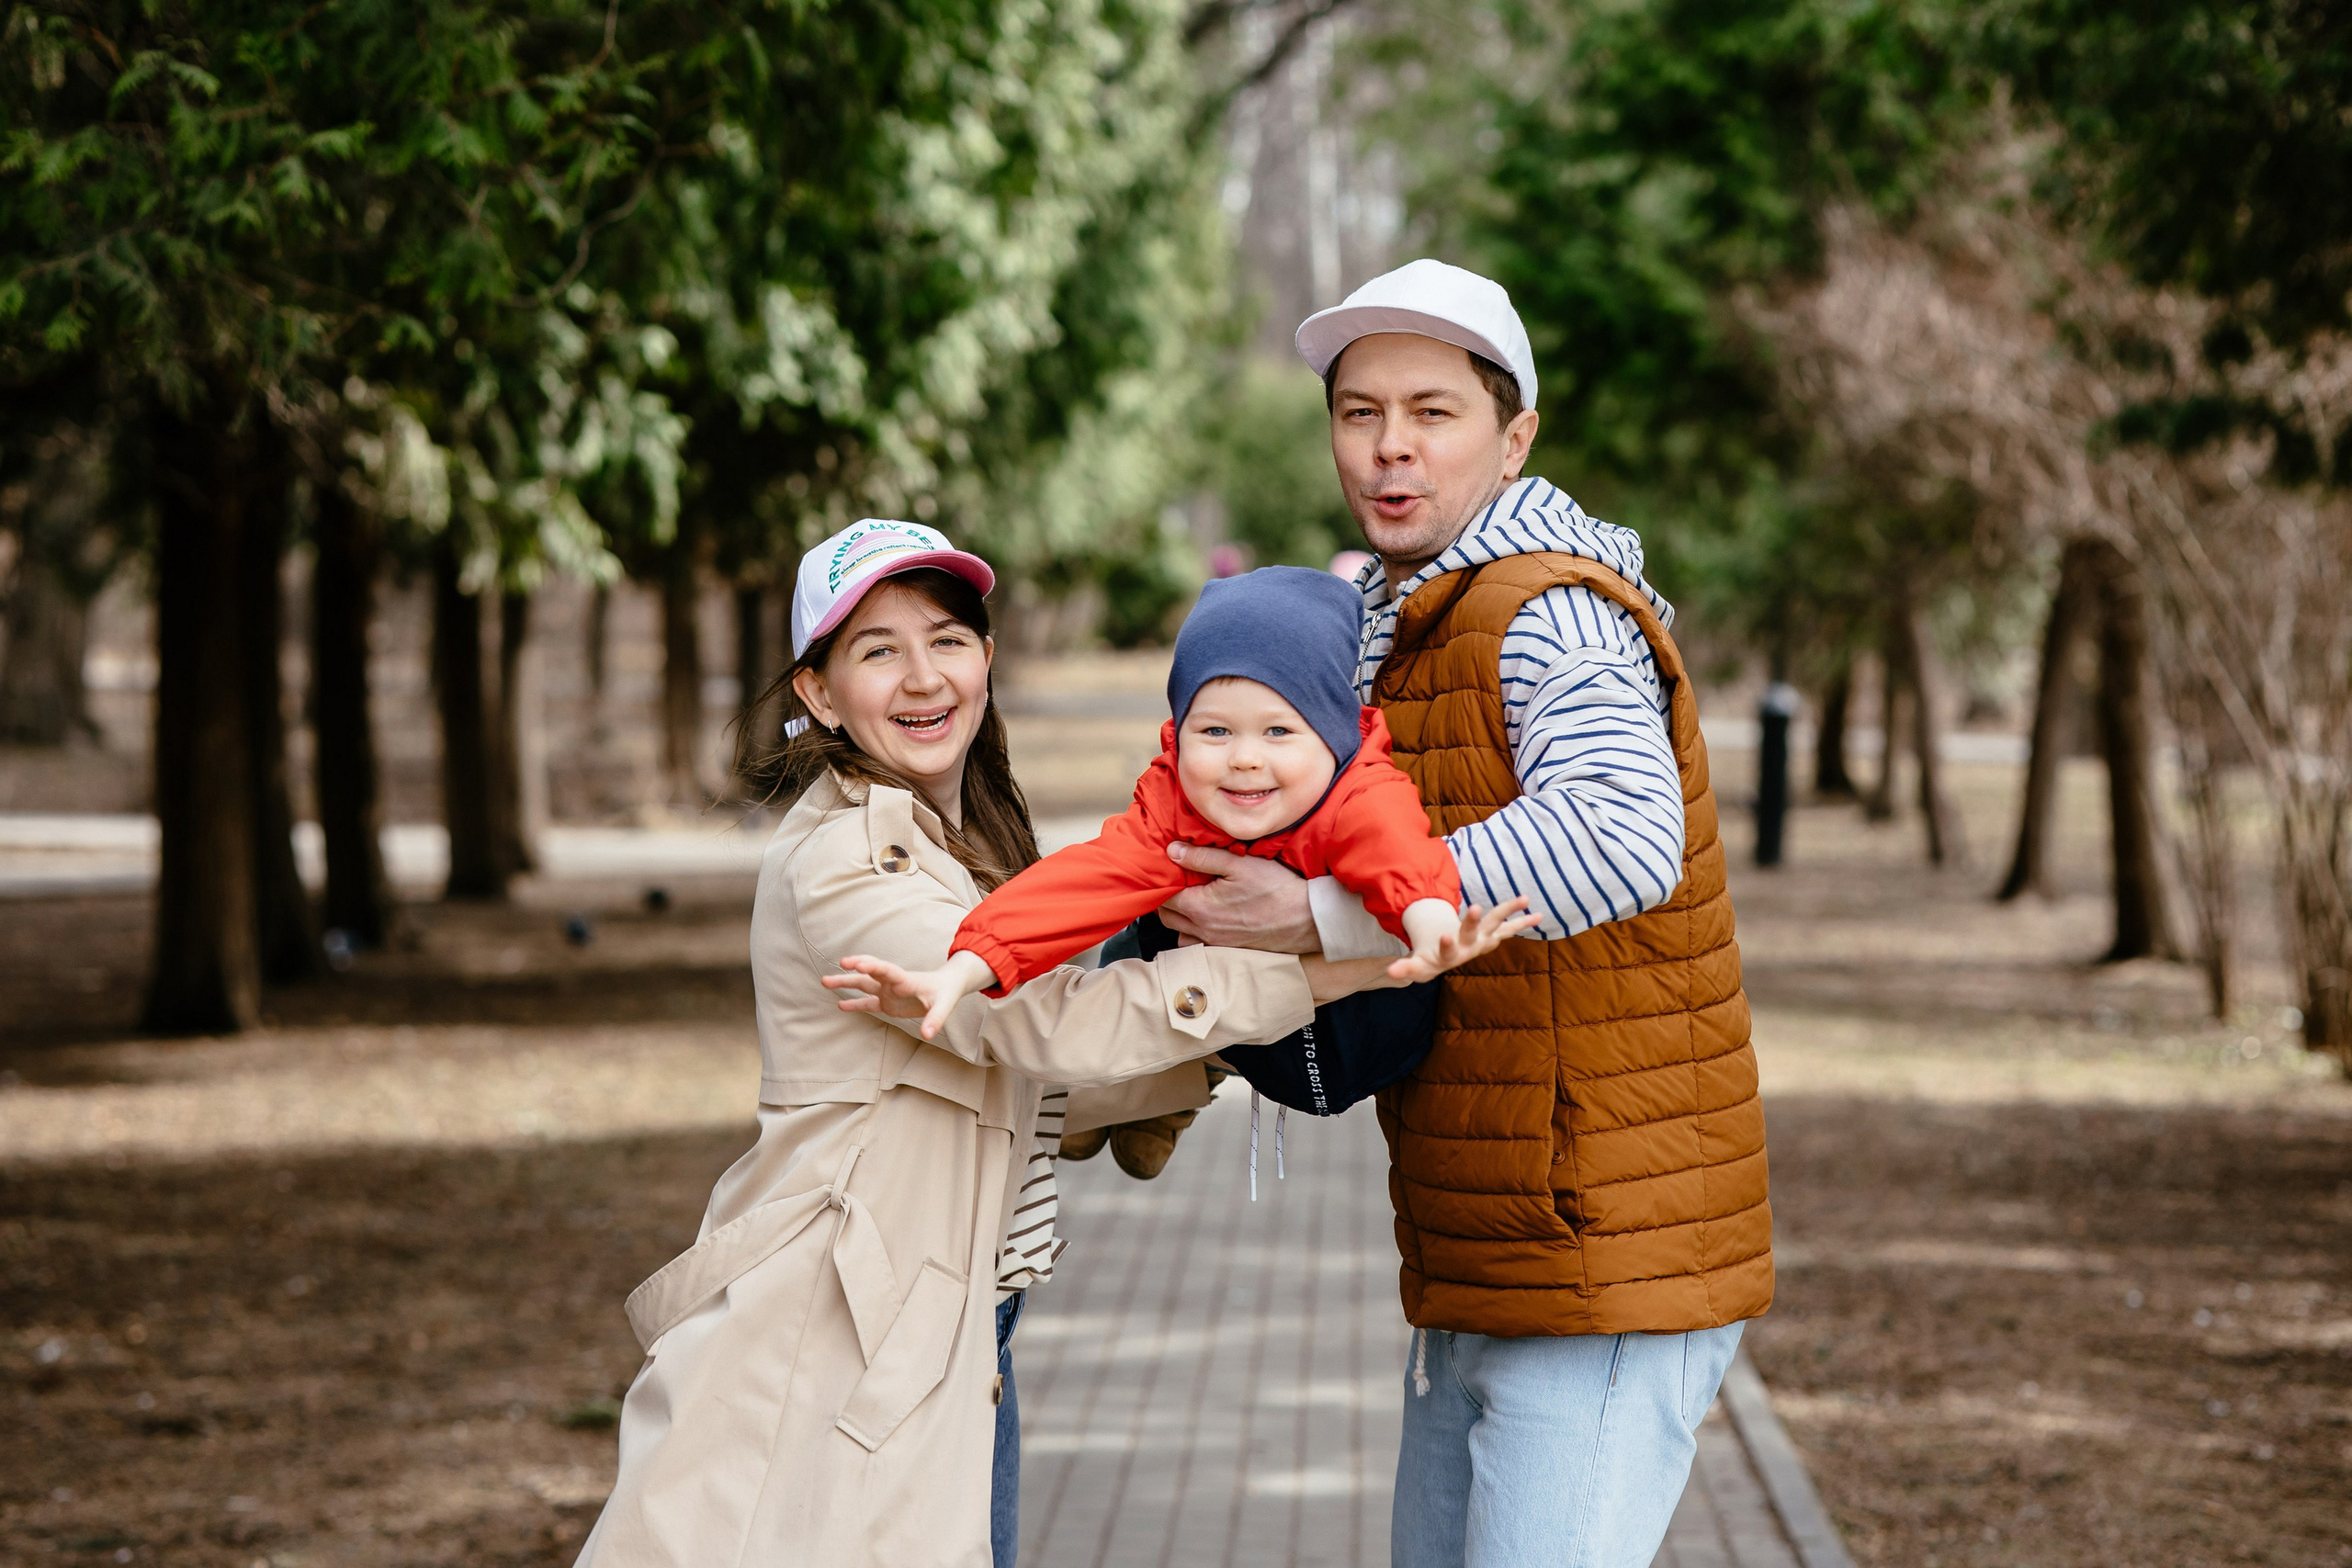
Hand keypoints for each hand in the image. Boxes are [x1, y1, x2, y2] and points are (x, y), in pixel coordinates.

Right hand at [823, 950, 996, 1039]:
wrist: (946, 987)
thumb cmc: (945, 994)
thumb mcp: (944, 1006)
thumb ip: (935, 1020)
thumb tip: (927, 1035)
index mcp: (906, 979)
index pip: (887, 970)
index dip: (873, 966)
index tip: (857, 964)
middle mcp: (893, 983)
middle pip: (871, 973)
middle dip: (856, 968)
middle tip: (841, 964)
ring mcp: (887, 991)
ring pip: (863, 985)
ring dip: (846, 982)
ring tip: (824, 981)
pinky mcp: (887, 1002)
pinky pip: (867, 1002)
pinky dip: (855, 1003)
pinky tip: (839, 1004)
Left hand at [1157, 843, 1318, 953]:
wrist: (1306, 920)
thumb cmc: (1276, 890)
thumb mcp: (1239, 864)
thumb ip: (1202, 857)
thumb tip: (1172, 851)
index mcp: (1200, 908)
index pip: (1163, 896)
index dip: (1161, 880)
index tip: (1167, 867)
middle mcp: (1203, 930)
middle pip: (1166, 916)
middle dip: (1166, 897)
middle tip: (1177, 879)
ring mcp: (1215, 943)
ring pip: (1179, 932)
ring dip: (1179, 916)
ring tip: (1191, 897)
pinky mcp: (1228, 949)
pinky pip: (1197, 943)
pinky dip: (1194, 931)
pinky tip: (1207, 916)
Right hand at [1384, 897, 1537, 983]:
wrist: (1444, 964)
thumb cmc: (1428, 961)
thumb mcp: (1416, 966)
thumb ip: (1405, 969)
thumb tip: (1389, 973)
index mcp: (1450, 955)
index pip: (1447, 951)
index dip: (1446, 944)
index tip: (1445, 935)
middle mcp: (1469, 948)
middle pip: (1471, 933)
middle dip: (1472, 921)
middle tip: (1473, 907)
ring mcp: (1481, 941)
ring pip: (1494, 924)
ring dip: (1509, 912)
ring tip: (1525, 899)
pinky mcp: (1488, 935)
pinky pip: (1507, 927)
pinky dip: (1520, 920)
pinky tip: (1537, 915)